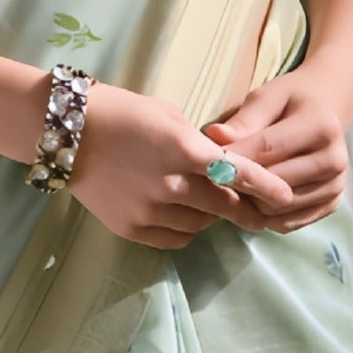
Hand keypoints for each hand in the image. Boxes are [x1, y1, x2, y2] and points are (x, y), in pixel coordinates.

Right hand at [65, 86, 291, 250]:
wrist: (66, 133)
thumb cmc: (121, 113)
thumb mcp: (168, 116)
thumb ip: (199, 144)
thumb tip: (222, 165)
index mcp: (184, 151)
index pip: (239, 174)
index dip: (267, 187)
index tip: (285, 197)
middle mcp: (171, 186)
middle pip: (224, 207)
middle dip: (245, 210)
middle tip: (258, 212)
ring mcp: (149, 211)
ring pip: (200, 226)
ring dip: (210, 217)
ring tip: (204, 202)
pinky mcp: (131, 229)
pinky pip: (174, 239)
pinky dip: (184, 230)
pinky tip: (181, 216)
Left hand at [202, 66, 351, 230]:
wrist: (326, 111)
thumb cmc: (292, 100)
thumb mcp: (267, 98)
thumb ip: (243, 120)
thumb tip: (215, 137)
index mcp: (322, 127)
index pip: (267, 150)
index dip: (232, 158)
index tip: (203, 161)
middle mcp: (335, 160)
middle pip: (273, 185)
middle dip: (239, 183)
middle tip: (214, 178)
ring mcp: (335, 187)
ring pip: (277, 209)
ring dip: (250, 202)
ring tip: (233, 186)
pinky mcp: (331, 205)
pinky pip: (287, 223)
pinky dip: (265, 216)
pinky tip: (253, 199)